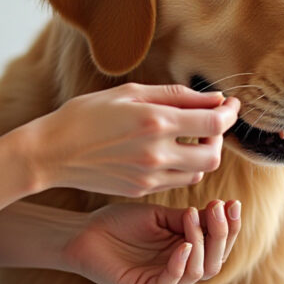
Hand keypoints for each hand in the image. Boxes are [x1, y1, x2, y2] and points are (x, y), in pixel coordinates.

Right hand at [18, 84, 240, 196]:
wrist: (51, 153)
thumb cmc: (86, 114)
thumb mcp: (130, 92)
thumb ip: (175, 95)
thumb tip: (214, 98)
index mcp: (156, 122)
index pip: (215, 122)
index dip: (230, 112)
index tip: (231, 104)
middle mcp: (157, 153)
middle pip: (214, 154)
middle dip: (219, 137)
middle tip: (209, 122)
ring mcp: (150, 176)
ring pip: (199, 172)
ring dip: (203, 155)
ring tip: (189, 137)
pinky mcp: (142, 190)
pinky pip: (178, 181)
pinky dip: (184, 167)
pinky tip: (170, 152)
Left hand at [65, 199, 241, 283]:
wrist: (84, 232)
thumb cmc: (120, 222)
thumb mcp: (160, 216)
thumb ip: (189, 219)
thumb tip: (221, 211)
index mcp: (187, 252)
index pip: (219, 245)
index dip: (230, 226)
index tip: (233, 202)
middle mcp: (180, 270)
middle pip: (216, 261)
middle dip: (221, 234)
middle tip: (217, 207)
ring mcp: (165, 283)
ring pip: (199, 272)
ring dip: (202, 244)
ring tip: (192, 217)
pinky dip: (180, 265)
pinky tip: (183, 245)